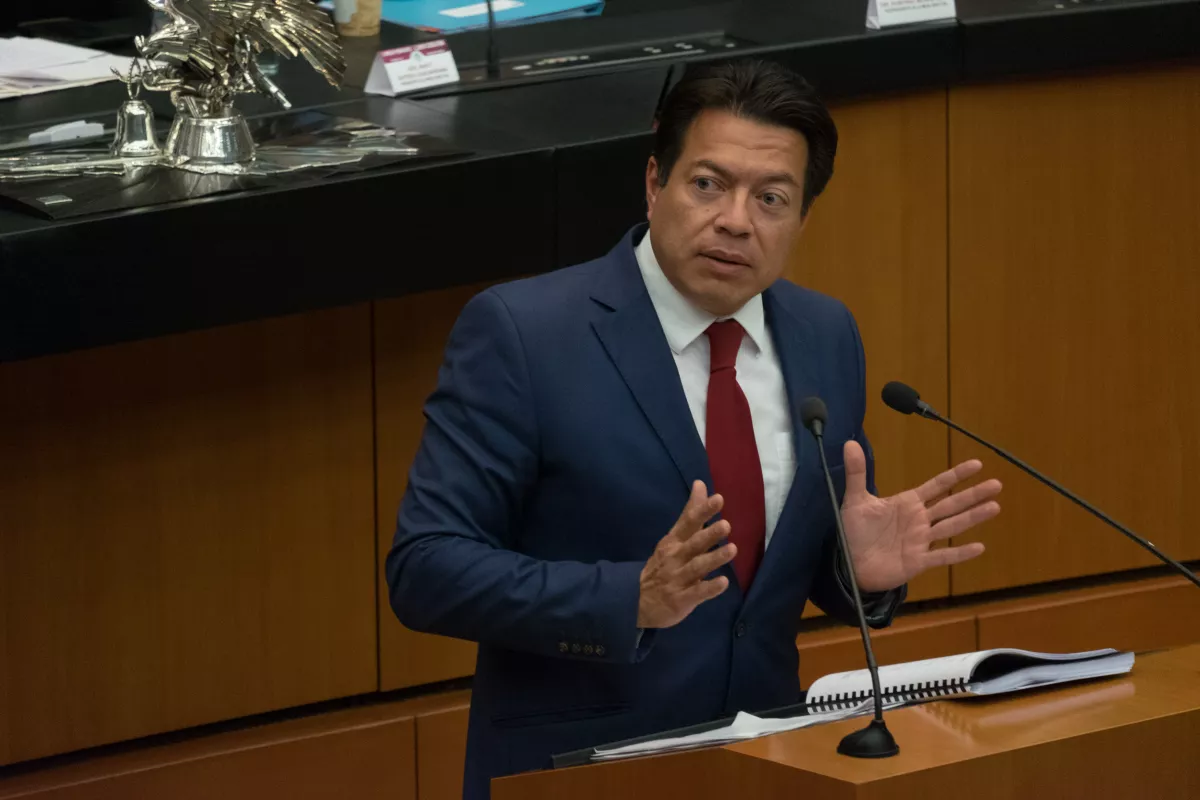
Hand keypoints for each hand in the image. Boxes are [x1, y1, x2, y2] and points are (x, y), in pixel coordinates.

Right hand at [638, 481, 735, 628]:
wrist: (637, 601)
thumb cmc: (663, 565)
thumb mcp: (673, 538)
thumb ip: (690, 514)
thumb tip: (700, 484)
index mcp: (673, 541)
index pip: (689, 522)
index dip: (703, 510)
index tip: (719, 499)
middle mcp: (675, 557)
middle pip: (694, 544)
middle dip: (709, 534)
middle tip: (726, 525)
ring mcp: (677, 579)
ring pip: (697, 567)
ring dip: (714, 558)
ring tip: (732, 549)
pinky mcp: (681, 599)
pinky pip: (697, 593)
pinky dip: (709, 588)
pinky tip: (723, 583)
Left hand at [840, 440, 1001, 592]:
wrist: (849, 563)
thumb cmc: (855, 532)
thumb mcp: (855, 500)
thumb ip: (856, 472)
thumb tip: (849, 443)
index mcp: (908, 503)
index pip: (937, 486)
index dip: (956, 475)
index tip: (977, 464)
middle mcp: (920, 520)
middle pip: (951, 504)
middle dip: (973, 494)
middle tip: (997, 484)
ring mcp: (921, 541)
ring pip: (952, 527)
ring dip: (973, 517)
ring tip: (995, 507)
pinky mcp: (918, 561)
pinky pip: (942, 556)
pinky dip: (959, 552)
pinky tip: (979, 547)